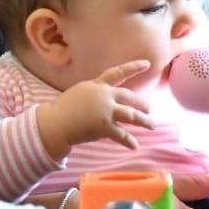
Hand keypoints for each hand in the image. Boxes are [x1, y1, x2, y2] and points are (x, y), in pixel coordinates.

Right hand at [39, 60, 154, 159]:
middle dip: (142, 103)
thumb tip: (107, 98)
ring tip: (152, 125)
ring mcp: (106, 111)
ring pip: (131, 115)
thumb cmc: (65, 108)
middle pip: (130, 98)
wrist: (56, 121)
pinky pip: (121, 134)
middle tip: (150, 108)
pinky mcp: (104, 126)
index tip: (148, 64)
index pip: (118, 73)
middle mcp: (105, 96)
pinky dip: (129, 141)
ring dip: (144, 121)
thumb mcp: (81, 92)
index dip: (134, 67)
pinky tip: (135, 145)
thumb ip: (96, 93)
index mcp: (98, 85)